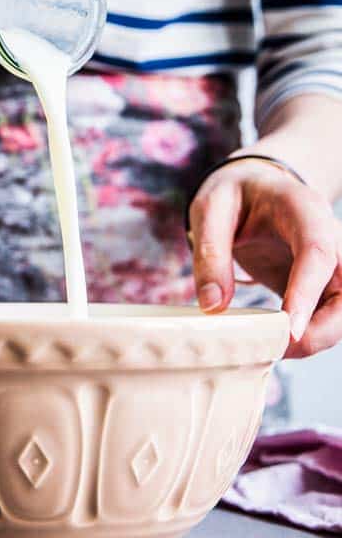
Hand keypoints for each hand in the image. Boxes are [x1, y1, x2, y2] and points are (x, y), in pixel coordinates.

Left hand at [188, 157, 341, 357]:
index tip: (290, 329)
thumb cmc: (234, 195)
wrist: (253, 189)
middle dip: (323, 327)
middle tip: (279, 347)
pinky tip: (278, 342)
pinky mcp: (324, 284)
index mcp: (302, 208)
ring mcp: (332, 262)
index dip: (307, 292)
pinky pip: (330, 316)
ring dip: (317, 337)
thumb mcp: (210, 210)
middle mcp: (329, 235)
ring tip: (273, 348)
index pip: (317, 251)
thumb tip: (212, 305)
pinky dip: (310, 336)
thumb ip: (209, 254)